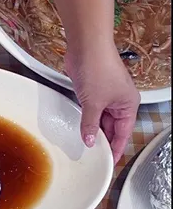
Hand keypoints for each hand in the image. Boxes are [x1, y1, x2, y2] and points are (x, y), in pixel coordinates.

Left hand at [65, 42, 139, 164]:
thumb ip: (90, 124)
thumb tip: (89, 141)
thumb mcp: (94, 103)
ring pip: (100, 119)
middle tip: (93, 156)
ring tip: (85, 145)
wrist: (86, 47)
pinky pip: (90, 110)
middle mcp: (119, 102)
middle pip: (112, 127)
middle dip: (103, 140)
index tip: (110, 161)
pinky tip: (79, 128)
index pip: (123, 133)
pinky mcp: (91, 90)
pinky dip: (85, 119)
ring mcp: (105, 96)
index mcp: (128, 105)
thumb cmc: (98, 68)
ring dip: (92, 130)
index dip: (117, 148)